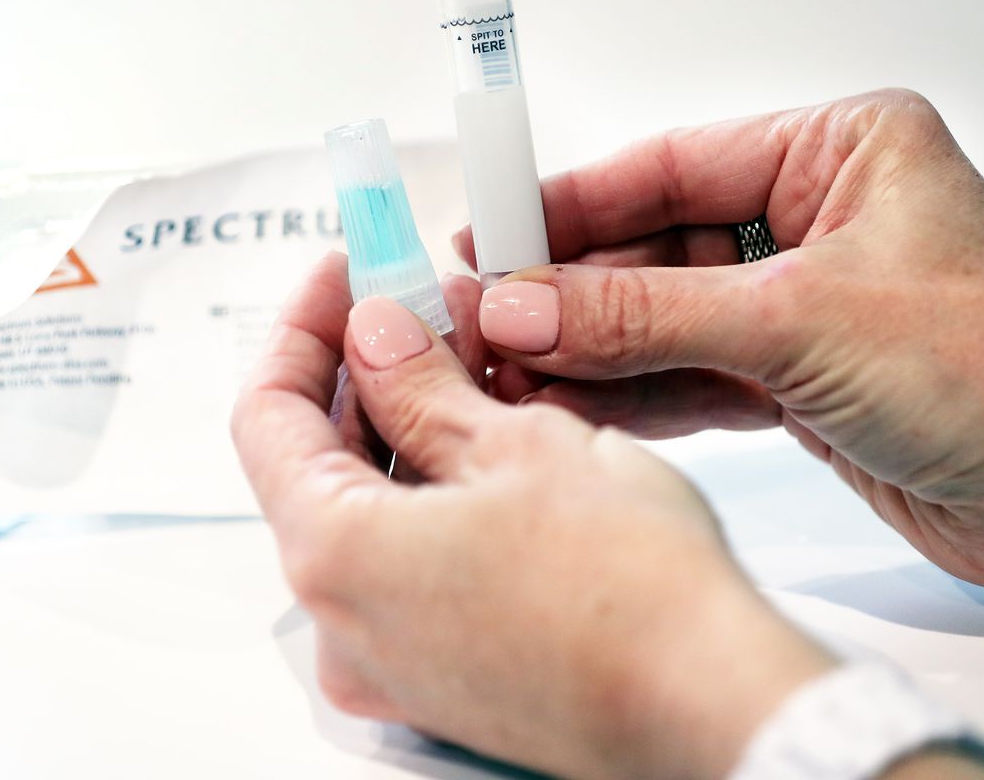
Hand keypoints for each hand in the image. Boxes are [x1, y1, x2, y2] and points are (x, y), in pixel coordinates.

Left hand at [231, 253, 833, 779]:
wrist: (714, 708)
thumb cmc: (633, 593)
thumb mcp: (519, 447)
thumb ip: (421, 385)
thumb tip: (375, 335)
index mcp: (338, 559)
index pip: (268, 414)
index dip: (304, 327)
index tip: (344, 275)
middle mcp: (344, 623)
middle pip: (318, 461)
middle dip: (368, 370)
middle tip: (421, 302)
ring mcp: (392, 657)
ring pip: (372, 508)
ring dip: (410, 423)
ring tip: (472, 358)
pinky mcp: (442, 673)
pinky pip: (411, 557)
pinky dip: (436, 488)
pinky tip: (491, 435)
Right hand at [461, 89, 983, 627]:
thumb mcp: (798, 323)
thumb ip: (647, 316)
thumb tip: (530, 308)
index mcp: (842, 151)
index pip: (672, 165)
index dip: (573, 203)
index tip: (495, 233)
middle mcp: (822, 218)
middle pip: (659, 244)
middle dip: (573, 290)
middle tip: (487, 316)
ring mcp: (808, 301)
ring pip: (669, 316)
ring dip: (592, 349)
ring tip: (510, 369)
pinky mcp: (802, 377)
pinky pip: (695, 372)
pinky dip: (635, 392)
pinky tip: (571, 402)